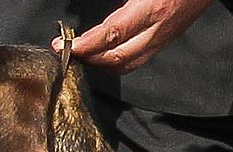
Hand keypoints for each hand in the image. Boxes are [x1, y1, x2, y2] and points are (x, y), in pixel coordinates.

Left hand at [52, 0, 214, 71]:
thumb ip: (122, 3)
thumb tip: (102, 23)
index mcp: (150, 9)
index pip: (112, 34)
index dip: (87, 44)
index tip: (65, 45)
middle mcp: (157, 29)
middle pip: (118, 57)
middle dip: (90, 58)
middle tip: (68, 53)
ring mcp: (163, 38)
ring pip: (129, 63)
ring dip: (103, 63)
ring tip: (84, 56)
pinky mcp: (167, 39)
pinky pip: (139, 58)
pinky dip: (119, 61)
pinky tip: (107, 55)